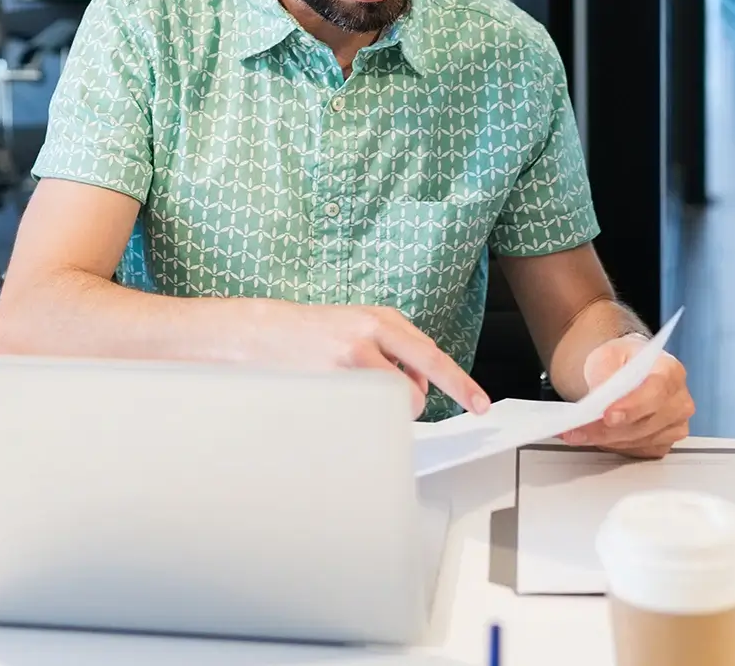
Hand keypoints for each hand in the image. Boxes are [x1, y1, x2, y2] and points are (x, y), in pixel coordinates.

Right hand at [243, 301, 489, 418]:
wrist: (257, 332)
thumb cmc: (305, 334)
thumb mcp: (354, 328)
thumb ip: (389, 349)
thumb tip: (416, 385)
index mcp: (380, 317)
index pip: (431, 352)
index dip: (458, 381)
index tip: (477, 401)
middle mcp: (373, 330)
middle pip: (429, 366)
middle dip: (453, 389)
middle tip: (475, 406)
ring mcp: (355, 353)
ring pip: (402, 395)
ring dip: (396, 409)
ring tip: (366, 401)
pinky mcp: (338, 375)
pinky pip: (374, 408)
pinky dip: (373, 416)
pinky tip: (352, 407)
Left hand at [558, 335, 694, 457]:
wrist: (628, 371)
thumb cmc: (623, 362)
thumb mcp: (608, 354)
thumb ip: (605, 372)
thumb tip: (600, 396)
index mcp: (671, 371)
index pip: (656, 392)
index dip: (633, 406)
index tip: (608, 415)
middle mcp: (679, 400)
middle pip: (646, 422)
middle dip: (608, 429)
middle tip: (578, 429)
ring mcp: (675, 425)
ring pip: (638, 440)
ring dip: (605, 439)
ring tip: (577, 433)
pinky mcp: (664, 442)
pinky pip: (637, 451)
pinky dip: (613, 446)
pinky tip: (594, 437)